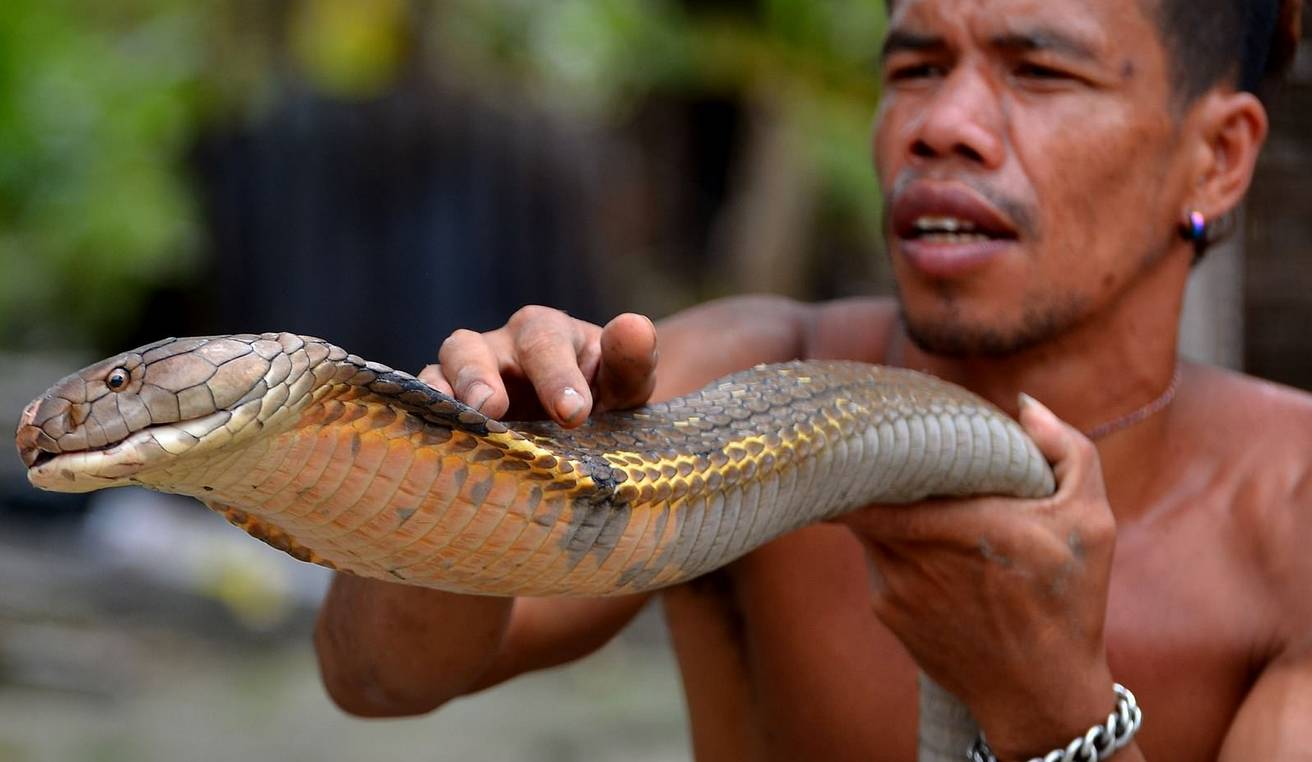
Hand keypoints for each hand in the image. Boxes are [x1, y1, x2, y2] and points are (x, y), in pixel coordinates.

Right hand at [419, 306, 658, 425]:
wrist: (582, 428)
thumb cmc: (604, 397)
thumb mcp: (627, 382)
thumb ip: (632, 358)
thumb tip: (634, 326)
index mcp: (545, 331)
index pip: (544, 342)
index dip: (556, 375)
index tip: (573, 414)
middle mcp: (498, 346)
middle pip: (471, 347)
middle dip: (479, 376)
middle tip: (494, 410)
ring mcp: (464, 375)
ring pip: (439, 371)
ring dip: (444, 395)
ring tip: (459, 423)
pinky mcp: (446, 407)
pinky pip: (422, 405)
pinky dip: (422, 419)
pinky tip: (434, 447)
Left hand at [839, 395, 1121, 758]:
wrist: (1041, 694)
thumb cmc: (1070, 603)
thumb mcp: (1091, 523)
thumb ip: (1067, 452)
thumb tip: (1024, 405)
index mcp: (964, 525)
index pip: (884, 470)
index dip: (872, 443)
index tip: (877, 422)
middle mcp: (917, 555)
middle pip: (866, 493)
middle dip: (875, 470)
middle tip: (885, 447)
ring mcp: (894, 586)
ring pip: (867, 527)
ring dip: (882, 510)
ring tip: (901, 490)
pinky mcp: (885, 611)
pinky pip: (876, 561)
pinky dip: (891, 547)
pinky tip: (921, 546)